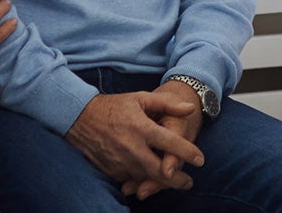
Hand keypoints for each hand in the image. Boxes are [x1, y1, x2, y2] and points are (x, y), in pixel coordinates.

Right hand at [118, 80, 203, 201]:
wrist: (81, 119)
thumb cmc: (115, 106)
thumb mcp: (141, 98)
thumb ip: (167, 103)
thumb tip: (190, 108)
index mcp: (141, 128)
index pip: (169, 143)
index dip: (187, 152)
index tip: (200, 160)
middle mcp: (131, 148)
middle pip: (159, 170)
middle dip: (177, 180)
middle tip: (189, 182)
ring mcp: (120, 162)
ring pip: (145, 179)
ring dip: (161, 183)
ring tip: (175, 183)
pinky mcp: (111, 170)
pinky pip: (131, 179)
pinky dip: (143, 181)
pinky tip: (152, 181)